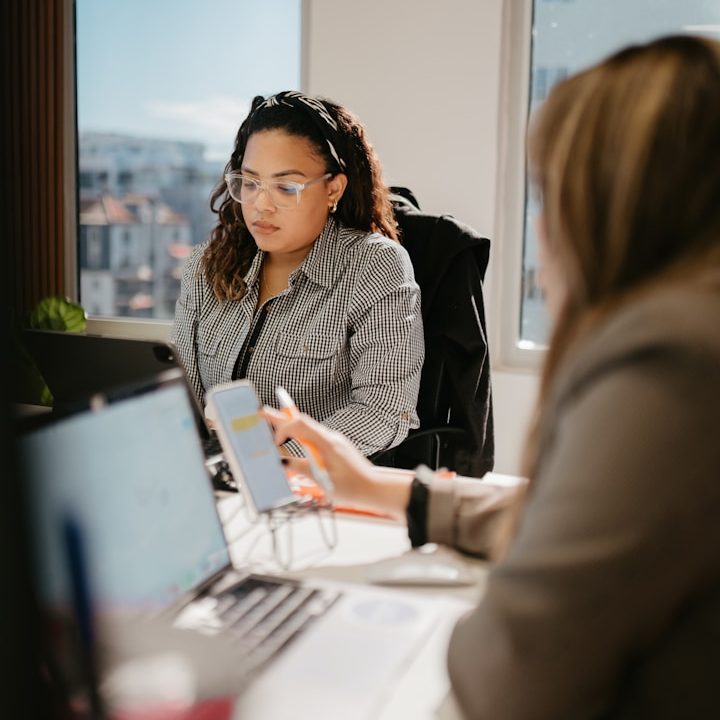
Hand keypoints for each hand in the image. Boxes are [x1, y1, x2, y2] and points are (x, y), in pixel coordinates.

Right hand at [261, 407, 412, 519]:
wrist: (375, 489)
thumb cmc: (354, 487)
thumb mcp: (323, 481)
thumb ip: (301, 469)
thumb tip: (282, 462)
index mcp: (328, 443)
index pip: (301, 424)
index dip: (283, 428)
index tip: (274, 442)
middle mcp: (331, 438)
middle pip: (302, 423)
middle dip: (280, 417)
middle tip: (261, 411)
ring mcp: (334, 441)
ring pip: (308, 429)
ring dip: (289, 426)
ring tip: (272, 423)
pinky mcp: (335, 447)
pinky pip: (314, 437)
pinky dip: (300, 436)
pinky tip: (293, 439)